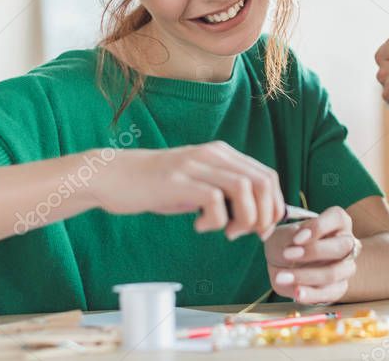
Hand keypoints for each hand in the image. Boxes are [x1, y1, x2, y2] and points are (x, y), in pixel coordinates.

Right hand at [95, 142, 284, 239]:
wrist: (114, 176)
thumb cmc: (157, 185)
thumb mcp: (197, 184)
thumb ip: (224, 194)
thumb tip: (258, 217)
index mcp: (222, 154)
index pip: (268, 176)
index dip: (274, 206)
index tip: (262, 229)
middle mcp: (213, 154)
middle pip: (263, 183)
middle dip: (264, 216)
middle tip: (247, 234)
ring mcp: (195, 165)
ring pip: (245, 189)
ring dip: (244, 219)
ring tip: (227, 232)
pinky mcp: (178, 181)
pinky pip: (215, 201)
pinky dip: (215, 221)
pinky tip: (199, 226)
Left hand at [264, 206, 360, 304]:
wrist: (281, 264)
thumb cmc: (286, 243)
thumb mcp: (282, 235)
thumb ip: (291, 235)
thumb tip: (300, 238)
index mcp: (337, 222)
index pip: (337, 218)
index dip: (318, 228)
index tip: (296, 238)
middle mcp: (346, 242)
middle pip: (341, 247)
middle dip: (313, 252)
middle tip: (286, 254)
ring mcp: (345, 266)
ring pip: (334, 272)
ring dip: (307, 276)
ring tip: (282, 278)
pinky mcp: (339, 287)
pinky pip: (331, 294)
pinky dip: (311, 295)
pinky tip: (296, 294)